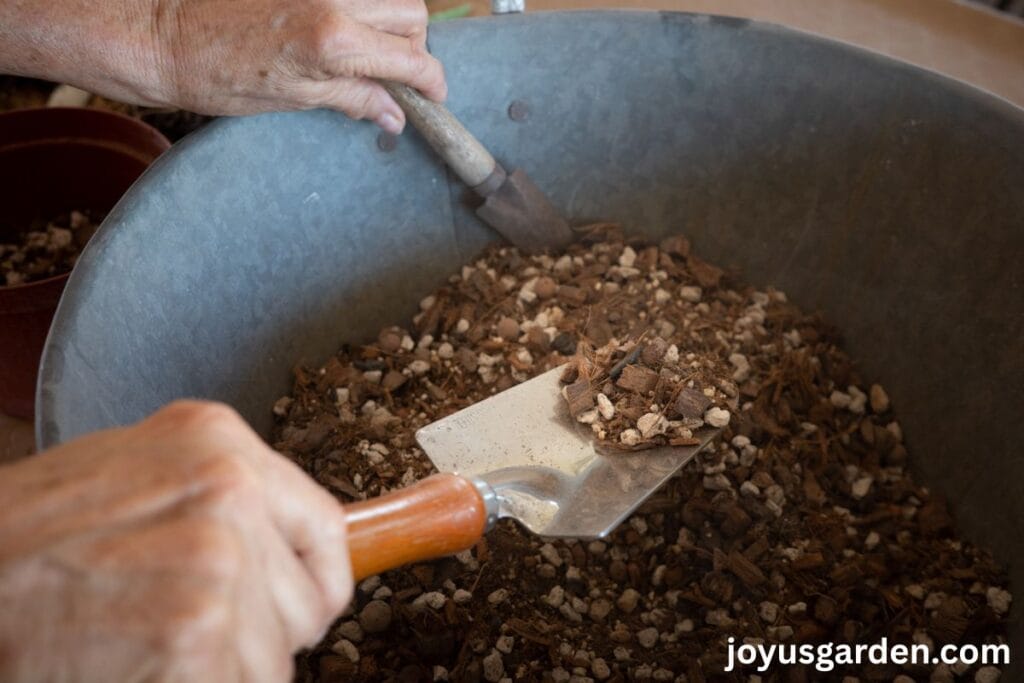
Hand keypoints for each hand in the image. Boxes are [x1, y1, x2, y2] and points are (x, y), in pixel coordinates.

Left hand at [0, 0, 445, 132]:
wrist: (160, 36)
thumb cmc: (215, 75)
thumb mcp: (294, 99)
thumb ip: (353, 98)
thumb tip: (393, 115)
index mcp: (335, 41)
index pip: (412, 58)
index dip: (432, 82)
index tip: (433, 96)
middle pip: (411, 14)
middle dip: (412, 46)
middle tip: (395, 74)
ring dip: (391, 20)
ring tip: (368, 48)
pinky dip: (362, 6)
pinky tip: (344, 26)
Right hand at [0, 401, 352, 681]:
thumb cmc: (25, 538)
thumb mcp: (131, 473)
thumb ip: (213, 494)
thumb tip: (285, 541)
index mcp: (218, 442)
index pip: (327, 528)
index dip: (313, 582)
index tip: (297, 607)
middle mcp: (230, 489)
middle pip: (308, 605)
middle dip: (260, 635)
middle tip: (185, 627)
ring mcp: (217, 559)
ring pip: (274, 661)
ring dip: (222, 671)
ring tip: (148, 642)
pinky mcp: (195, 631)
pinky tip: (140, 665)